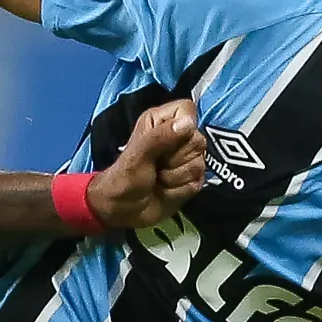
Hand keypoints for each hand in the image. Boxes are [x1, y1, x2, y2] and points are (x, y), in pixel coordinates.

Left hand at [88, 98, 206, 229]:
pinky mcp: (191, 179)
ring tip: (159, 179)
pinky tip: (165, 190)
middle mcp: (176, 136)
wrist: (122, 210)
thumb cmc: (124, 178)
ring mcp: (186, 159)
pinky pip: (197, 181)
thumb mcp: (138, 155)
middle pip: (198, 140)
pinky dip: (179, 190)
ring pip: (199, 163)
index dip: (184, 126)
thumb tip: (188, 123)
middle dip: (177, 159)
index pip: (187, 110)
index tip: (169, 142)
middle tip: (158, 165)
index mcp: (160, 122)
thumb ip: (161, 136)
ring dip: (176, 177)